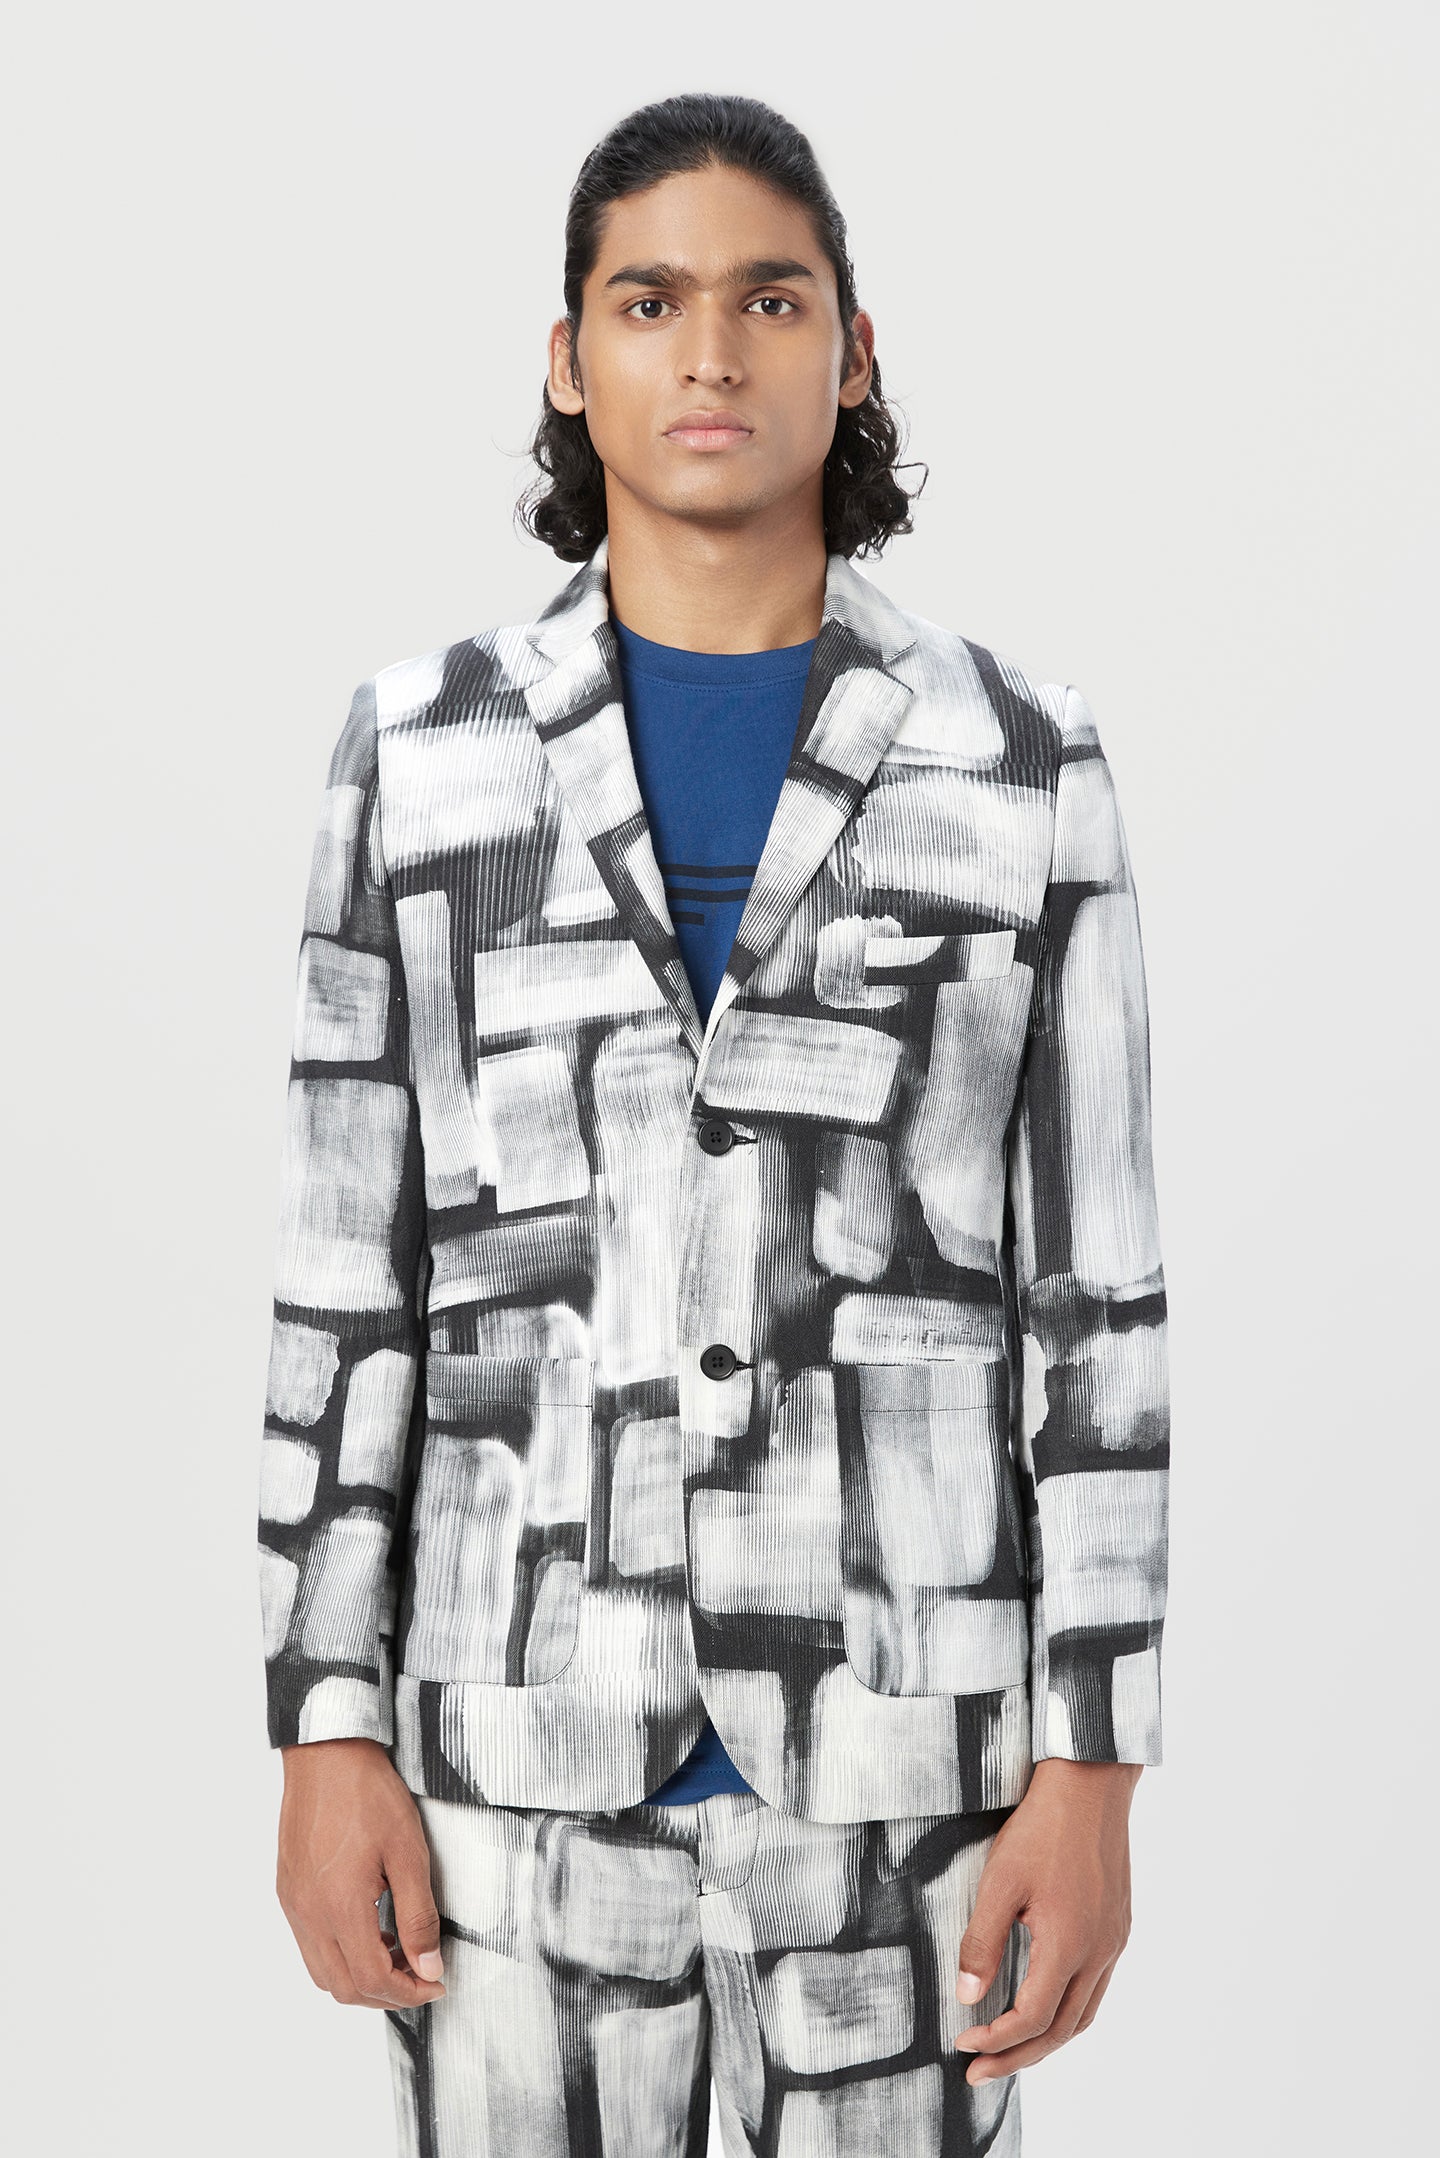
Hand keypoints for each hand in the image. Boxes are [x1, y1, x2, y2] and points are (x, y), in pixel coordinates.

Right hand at [275, 1737, 447, 2010]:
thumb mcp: (408, 1852)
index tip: (437, 1982)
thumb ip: (419, 1916)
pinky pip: (310, 1945)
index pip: (373, 1979)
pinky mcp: (289, 1890)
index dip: (409, 1991)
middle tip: (422, 1975)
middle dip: (386, 1994)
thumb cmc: (367, 1794)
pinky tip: (369, 1929)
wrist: (326, 1754)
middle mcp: (309, 1914)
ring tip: (398, 1953)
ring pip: (323, 1973)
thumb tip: (429, 1967)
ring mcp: (294, 1904)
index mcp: (339, 1907)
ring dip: (361, 1978)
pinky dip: (341, 1955)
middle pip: (344, 1988)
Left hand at [954, 1759, 1141, 2082]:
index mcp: (1069, 1945)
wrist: (1090, 1784)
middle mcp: (1099, 1952)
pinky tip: (1044, 2003)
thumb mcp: (998, 1882)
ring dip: (1046, 2040)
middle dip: (1018, 2057)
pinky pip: (1096, 1987)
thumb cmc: (1042, 1828)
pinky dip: (1067, 2010)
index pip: (1030, 2018)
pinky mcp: (1118, 1926)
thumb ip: (981, 1942)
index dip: (994, 2039)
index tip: (961, 2043)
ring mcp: (1114, 1941)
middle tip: (979, 2073)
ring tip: (1010, 2050)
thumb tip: (967, 1997)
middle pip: (1060, 2030)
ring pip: (1083, 2014)